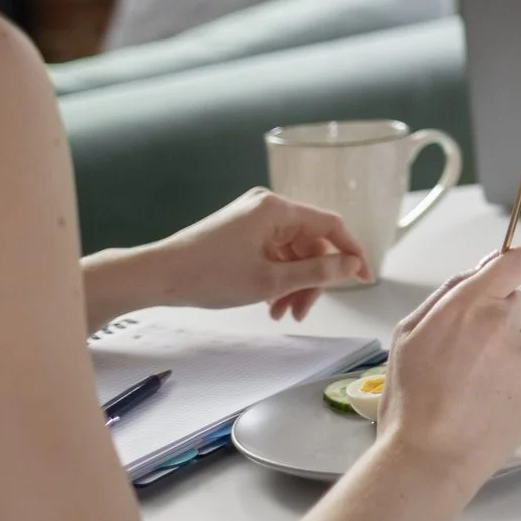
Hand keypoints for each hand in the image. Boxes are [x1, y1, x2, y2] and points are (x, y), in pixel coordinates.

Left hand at [149, 188, 372, 319]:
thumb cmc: (209, 275)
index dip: (352, 252)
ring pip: (292, 251)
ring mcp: (252, 217)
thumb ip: (317, 272)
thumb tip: (352, 266)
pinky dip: (276, 277)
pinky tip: (269, 303)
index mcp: (278, 208)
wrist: (156, 276)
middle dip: (312, 279)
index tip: (364, 279)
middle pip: (310, 243)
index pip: (331, 226)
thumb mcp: (270, 280)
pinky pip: (273, 252)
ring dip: (294, 283)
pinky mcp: (241, 230)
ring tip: (281, 314)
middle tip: (302, 312)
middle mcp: (268, 206)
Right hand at [377, 247, 520, 486]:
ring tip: (472, 385)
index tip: (508, 275)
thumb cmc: (410, 398)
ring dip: (505, 351)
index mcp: (469, 305)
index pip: (516, 262)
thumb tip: (480, 272)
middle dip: (501, 316)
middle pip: (520, 301)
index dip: (515, 265)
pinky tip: (486, 401)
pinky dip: (513, 380)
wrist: (430, 456)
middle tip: (472, 348)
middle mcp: (503, 323)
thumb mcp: (408, 335)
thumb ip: (447, 295)